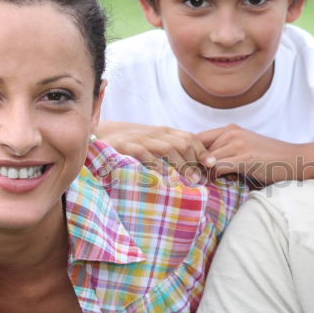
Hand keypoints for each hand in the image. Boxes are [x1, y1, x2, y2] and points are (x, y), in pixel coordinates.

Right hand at [97, 122, 213, 181]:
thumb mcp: (154, 144)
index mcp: (164, 132)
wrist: (101, 135)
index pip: (189, 137)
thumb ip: (172, 152)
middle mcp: (155, 133)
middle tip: (200, 179)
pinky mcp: (126, 146)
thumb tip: (195, 170)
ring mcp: (141, 139)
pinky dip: (155, 164)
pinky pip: (144, 153)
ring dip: (180, 164)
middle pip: (182, 143)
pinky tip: (163, 176)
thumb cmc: (132, 143)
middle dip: (193, 161)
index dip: (202, 151)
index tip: (211, 165)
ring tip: (189, 180)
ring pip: (167, 148)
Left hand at [196, 125, 301, 184]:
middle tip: (196, 181)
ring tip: (208, 184)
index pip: (196, 139)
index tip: (189, 170)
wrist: (293, 160)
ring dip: (204, 175)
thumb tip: (198, 167)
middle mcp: (232, 132)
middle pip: (198, 151)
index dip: (188, 155)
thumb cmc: (267, 159)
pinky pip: (217, 168)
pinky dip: (213, 179)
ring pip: (206, 161)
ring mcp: (238, 144)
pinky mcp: (245, 158)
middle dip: (195, 167)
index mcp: (229, 129)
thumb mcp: (243, 150)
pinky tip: (219, 185)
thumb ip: (223, 153)